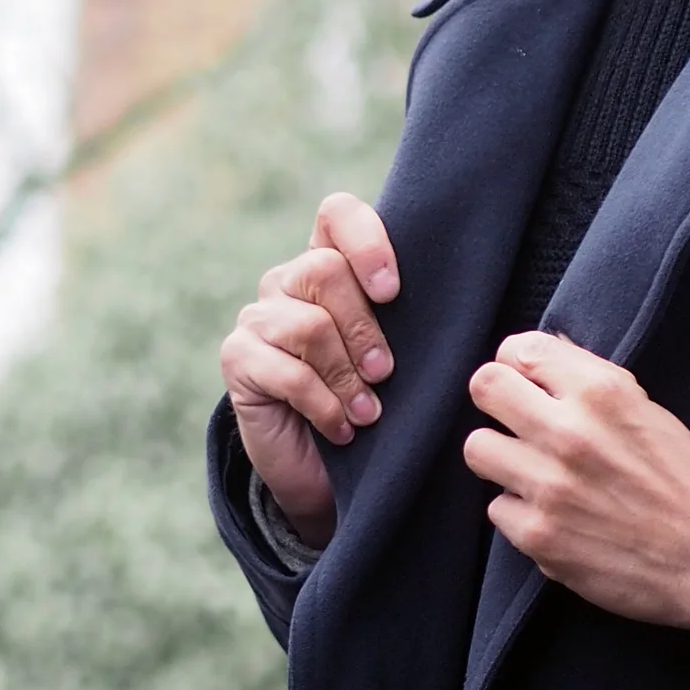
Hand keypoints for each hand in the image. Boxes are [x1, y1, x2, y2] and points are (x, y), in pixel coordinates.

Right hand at [219, 194, 400, 548]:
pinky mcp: (238, 358)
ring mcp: (258, 318)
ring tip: (368, 414)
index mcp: (330, 265)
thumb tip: (450, 299)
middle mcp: (288, 282)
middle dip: (364, 329)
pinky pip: (288, 372)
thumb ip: (407, 319)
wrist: (325, 474)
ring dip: (347, 378)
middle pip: (324, 270)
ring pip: (309, 325)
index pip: (338, 215)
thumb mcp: (398, 358)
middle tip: (385, 374)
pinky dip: (325, 406)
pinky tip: (341, 429)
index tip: (393, 292)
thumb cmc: (372, 407)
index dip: (367, 243)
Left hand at [464, 331, 689, 630]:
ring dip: (503, 458)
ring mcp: (547, 485)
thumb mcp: (647, 410)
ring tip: (532, 472)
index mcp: (601, 392)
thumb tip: (545, 354)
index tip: (529, 384)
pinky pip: (498, 508)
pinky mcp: (538, 535)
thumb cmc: (686, 482)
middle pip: (484, 387)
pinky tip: (552, 516)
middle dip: (497, 401)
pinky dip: (521, 512)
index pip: (517, 349)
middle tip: (516, 421)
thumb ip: (591, 382)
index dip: (518, 366)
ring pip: (479, 448)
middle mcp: (568, 432)